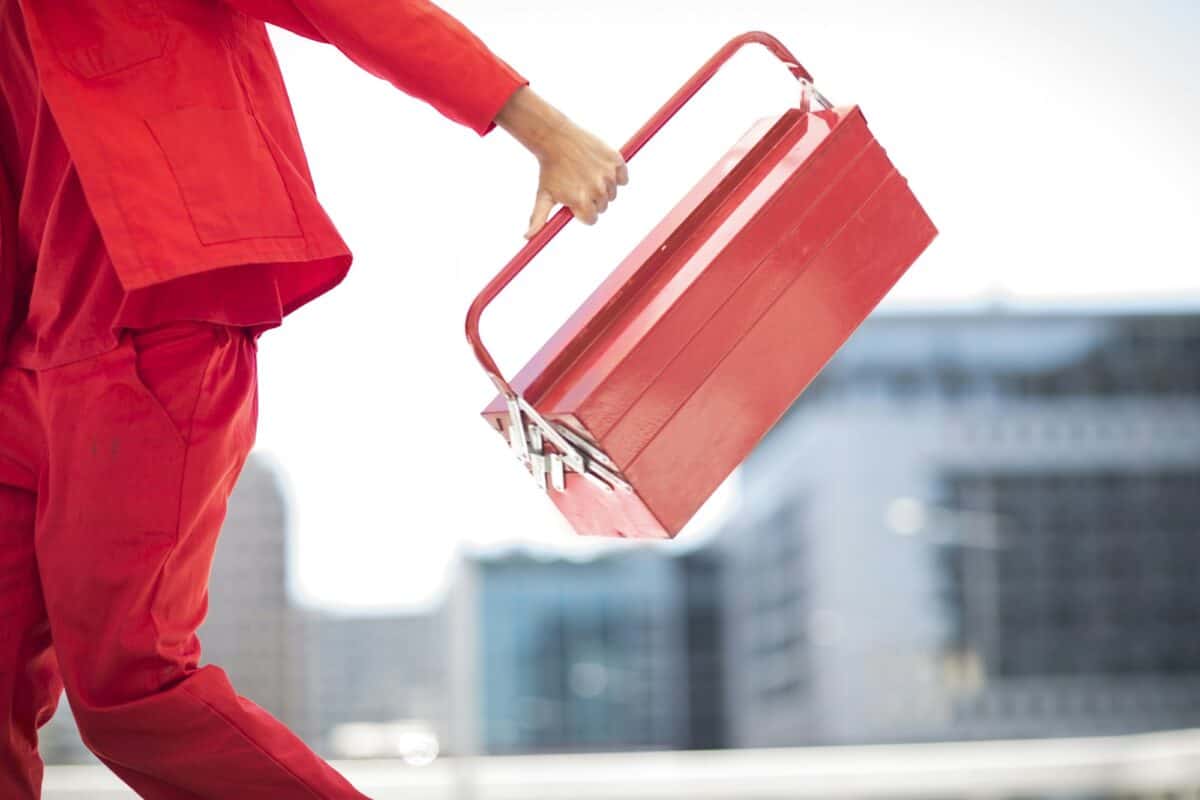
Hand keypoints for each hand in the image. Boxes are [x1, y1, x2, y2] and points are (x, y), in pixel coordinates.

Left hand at [494, 86, 628, 238]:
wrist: (556, 138)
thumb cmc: (549, 170)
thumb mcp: (543, 195)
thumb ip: (538, 219)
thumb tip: (526, 237)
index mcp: (581, 202)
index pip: (591, 219)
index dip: (582, 211)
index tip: (574, 198)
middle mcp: (597, 190)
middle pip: (602, 207)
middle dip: (592, 199)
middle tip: (578, 182)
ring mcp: (608, 175)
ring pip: (612, 193)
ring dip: (603, 187)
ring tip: (587, 173)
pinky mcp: (616, 161)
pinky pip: (623, 178)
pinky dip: (616, 175)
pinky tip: (600, 167)